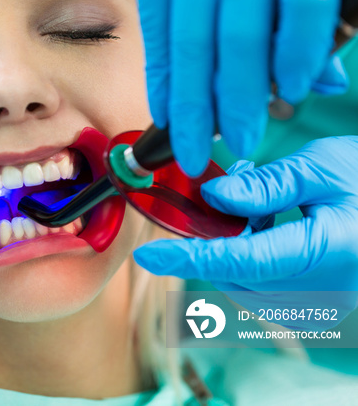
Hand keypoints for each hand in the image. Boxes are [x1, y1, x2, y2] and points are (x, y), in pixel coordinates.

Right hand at [123, 0, 345, 175]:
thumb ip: (309, 24)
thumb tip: (327, 82)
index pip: (302, 4)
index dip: (298, 53)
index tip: (291, 93)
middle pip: (240, 37)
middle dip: (237, 99)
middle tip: (242, 143)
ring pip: (191, 46)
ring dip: (192, 105)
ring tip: (195, 147)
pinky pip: (157, 40)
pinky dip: (161, 84)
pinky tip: (164, 115)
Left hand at [133, 137, 357, 329]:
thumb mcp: (324, 168)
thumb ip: (266, 186)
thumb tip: (213, 199)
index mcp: (324, 253)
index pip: (240, 261)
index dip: (188, 259)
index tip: (149, 256)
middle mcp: (319, 290)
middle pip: (235, 272)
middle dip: (214, 235)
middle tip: (226, 190)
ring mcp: (318, 304)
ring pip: (244, 280)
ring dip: (233, 243)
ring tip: (259, 202)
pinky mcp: (314, 305)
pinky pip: (262, 285)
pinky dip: (249, 256)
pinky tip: (268, 224)